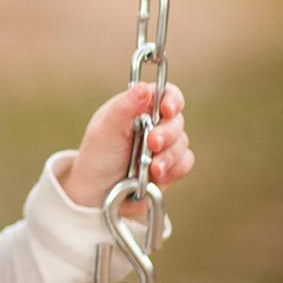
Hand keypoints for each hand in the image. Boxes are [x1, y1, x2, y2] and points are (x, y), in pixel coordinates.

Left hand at [62, 82, 192, 214]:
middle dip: (167, 133)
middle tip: (152, 144)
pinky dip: (174, 169)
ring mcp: (162, 145)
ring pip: (183, 142)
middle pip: (177, 119)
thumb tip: (143, 88)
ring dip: (169, 156)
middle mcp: (152, 123)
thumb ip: (124, 107)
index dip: (172, 99)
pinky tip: (157, 176)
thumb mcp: (105, 129)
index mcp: (135, 108)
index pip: (164, 93)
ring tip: (152, 168)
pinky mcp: (169, 165)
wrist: (97, 194)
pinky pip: (185, 162)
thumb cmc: (97, 156)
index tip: (167, 110)